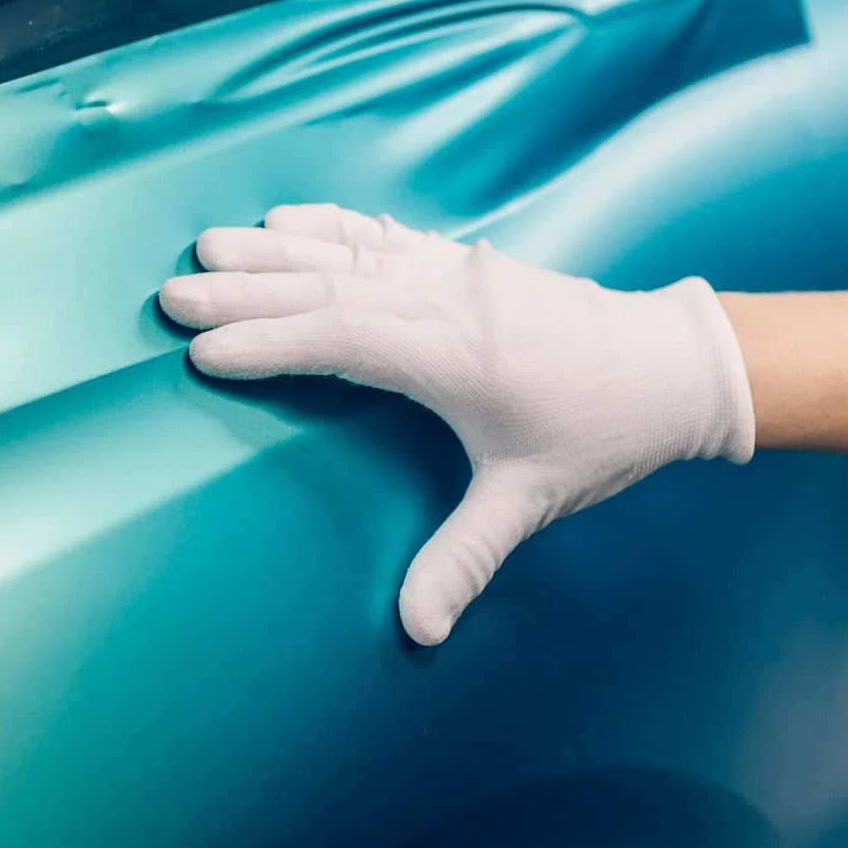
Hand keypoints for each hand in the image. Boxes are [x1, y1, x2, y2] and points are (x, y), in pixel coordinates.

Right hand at [159, 204, 753, 644]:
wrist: (673, 368)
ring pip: (350, 252)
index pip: (341, 339)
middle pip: (330, 287)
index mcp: (455, 354)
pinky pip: (384, 234)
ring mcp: (459, 274)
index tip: (205, 349)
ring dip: (275, 250)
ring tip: (207, 246)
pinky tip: (288, 218)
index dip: (269, 342)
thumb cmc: (604, 432)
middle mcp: (450, 300)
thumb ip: (467, 558)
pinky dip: (330, 225)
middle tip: (173, 293)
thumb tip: (419, 630)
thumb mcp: (532, 500)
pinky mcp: (469, 264)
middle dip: (247, 291)